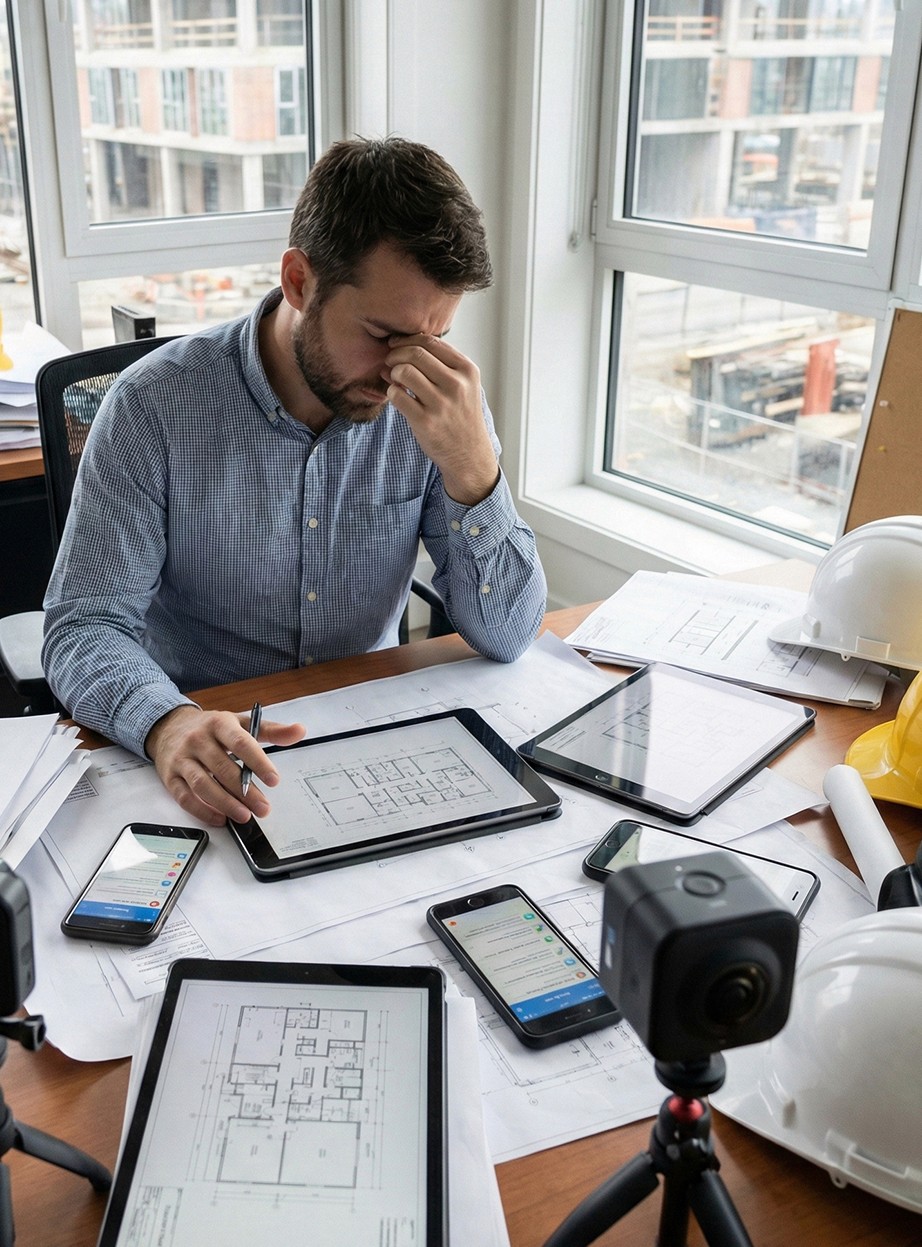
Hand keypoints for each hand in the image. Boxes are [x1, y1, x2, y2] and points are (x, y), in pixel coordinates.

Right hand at [145, 705, 305, 827]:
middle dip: (245, 791)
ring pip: (203, 784)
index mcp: (219, 724)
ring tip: (244, 816)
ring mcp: (183, 759)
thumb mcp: (240, 722)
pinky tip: (220, 818)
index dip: (259, 763)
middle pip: (223, 768)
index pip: (242, 743)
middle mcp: (199, 740)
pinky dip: (202, 811)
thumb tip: (299, 731)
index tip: (274, 780)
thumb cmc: (210, 728)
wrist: (169, 727)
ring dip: (225, 803)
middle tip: (263, 807)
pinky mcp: (171, 777)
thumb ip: (271, 730)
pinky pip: (185, 797)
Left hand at [384, 335, 499, 504]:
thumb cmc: (461, 415)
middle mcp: (456, 385)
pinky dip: (391, 393)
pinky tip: (396, 396)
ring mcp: (441, 404)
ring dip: (393, 373)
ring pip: (404, 372)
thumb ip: (440, 364)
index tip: (396, 345)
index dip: (407, 340)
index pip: (430, 342)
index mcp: (467, 370)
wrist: (469, 454)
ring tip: (395, 380)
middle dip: (396, 354)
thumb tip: (402, 346)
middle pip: (415, 354)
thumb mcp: (464, 385)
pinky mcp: (426, 421)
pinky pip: (397, 396)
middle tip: (390, 362)